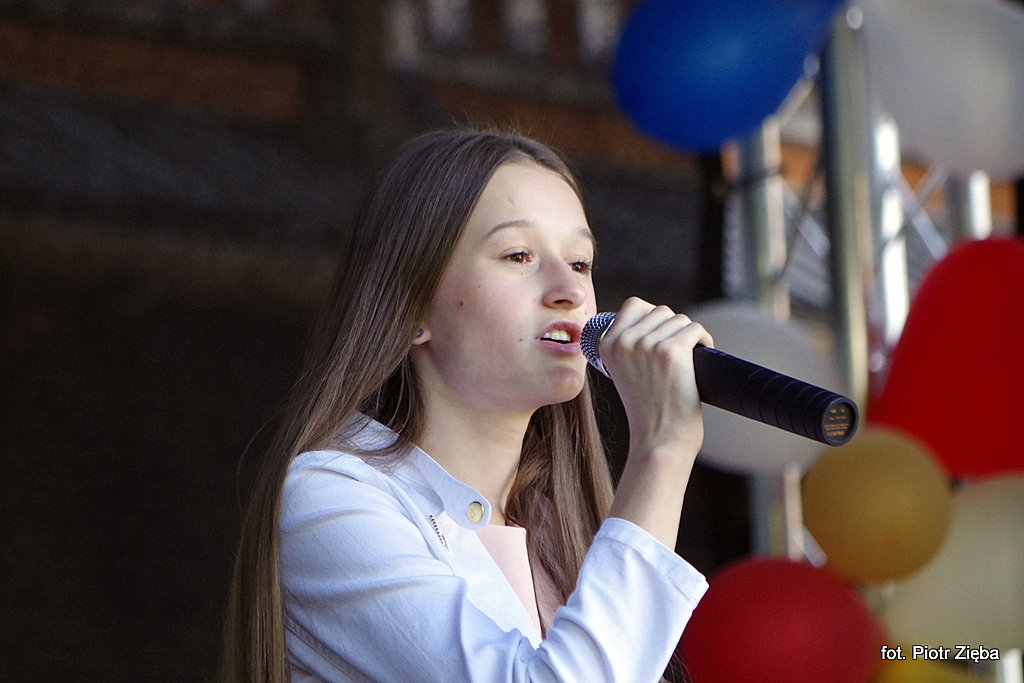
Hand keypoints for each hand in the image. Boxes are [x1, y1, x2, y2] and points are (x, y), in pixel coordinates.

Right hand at [598, 297, 713, 456]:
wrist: (658, 439)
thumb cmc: (647, 410)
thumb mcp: (624, 372)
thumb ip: (629, 346)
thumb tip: (656, 317)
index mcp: (607, 346)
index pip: (634, 305)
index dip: (653, 317)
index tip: (662, 335)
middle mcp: (624, 342)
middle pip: (660, 311)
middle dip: (673, 328)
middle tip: (677, 352)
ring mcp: (648, 345)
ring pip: (679, 319)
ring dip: (689, 335)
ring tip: (688, 357)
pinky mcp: (672, 351)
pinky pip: (695, 329)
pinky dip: (704, 340)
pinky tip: (701, 354)